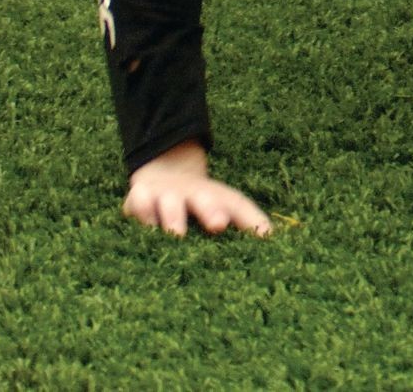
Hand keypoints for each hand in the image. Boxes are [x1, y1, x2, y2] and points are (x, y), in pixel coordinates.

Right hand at [123, 141, 271, 237]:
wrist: (165, 173)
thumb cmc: (201, 202)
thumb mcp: (225, 206)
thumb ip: (248, 222)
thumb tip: (273, 239)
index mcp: (218, 198)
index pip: (237, 205)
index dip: (250, 218)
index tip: (262, 234)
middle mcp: (193, 194)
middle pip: (205, 200)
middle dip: (212, 210)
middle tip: (219, 223)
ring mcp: (166, 195)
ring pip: (170, 204)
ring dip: (174, 218)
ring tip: (177, 235)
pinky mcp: (140, 198)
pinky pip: (139, 207)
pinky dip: (142, 216)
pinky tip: (142, 228)